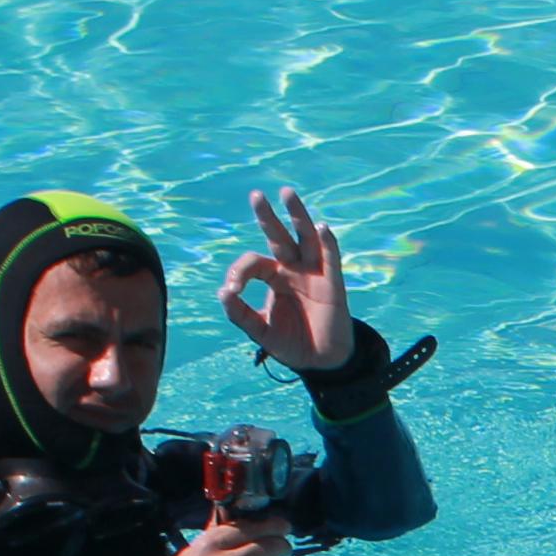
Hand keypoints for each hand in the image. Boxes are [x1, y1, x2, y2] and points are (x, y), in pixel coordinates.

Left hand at [217, 188, 357, 373]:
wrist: (321, 362)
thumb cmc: (291, 344)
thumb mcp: (260, 331)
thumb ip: (240, 314)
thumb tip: (222, 292)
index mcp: (274, 278)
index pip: (253, 263)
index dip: (239, 272)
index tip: (233, 290)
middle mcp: (292, 270)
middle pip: (279, 237)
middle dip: (267, 217)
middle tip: (256, 195)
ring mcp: (313, 274)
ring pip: (305, 238)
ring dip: (297, 216)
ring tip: (287, 193)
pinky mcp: (332, 285)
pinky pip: (330, 259)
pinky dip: (327, 243)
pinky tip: (322, 228)